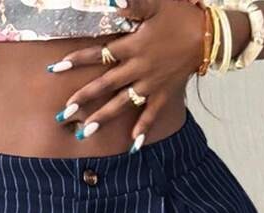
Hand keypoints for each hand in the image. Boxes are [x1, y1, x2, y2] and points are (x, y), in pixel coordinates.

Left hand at [48, 0, 204, 148]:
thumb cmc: (180, 15)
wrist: (208, 36)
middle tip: (63, 114)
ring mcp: (151, 85)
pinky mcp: (164, 94)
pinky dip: (143, 130)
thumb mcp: (156, 3)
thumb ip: (134, 2)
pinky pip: (152, 115)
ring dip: (103, 118)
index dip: (77, 60)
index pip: (99, 53)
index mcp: (133, 47)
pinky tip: (131, 146)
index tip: (56, 68)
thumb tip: (112, 0)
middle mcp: (139, 69)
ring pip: (122, 104)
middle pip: (106, 86)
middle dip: (83, 99)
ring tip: (84, 132)